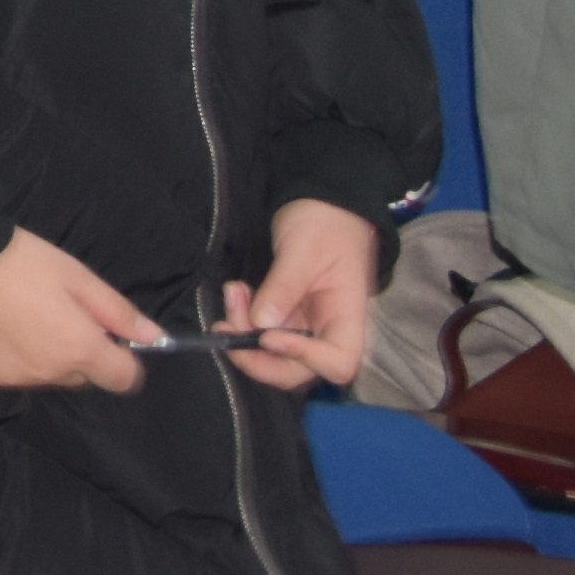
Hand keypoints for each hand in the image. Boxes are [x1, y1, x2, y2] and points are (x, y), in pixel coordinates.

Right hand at [0, 227, 155, 393]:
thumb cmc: (18, 260)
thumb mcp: (75, 274)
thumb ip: (117, 312)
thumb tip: (155, 337)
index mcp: (79, 350)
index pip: (124, 380)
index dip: (122, 359)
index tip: (105, 336)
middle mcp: (49, 375)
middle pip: (82, 377)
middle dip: (79, 353)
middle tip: (55, 313)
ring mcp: (12, 380)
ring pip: (45, 377)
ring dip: (44, 358)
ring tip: (20, 317)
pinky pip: (10, 375)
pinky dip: (9, 357)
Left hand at [226, 198, 380, 391]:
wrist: (324, 204)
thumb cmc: (324, 224)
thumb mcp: (303, 250)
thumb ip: (284, 287)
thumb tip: (261, 323)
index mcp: (348, 318)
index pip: (337, 362)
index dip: (303, 359)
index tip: (269, 336)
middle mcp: (329, 331)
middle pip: (298, 370)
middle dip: (257, 356)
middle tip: (226, 325)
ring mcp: (307, 326)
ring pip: (274, 354)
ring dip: (244, 333)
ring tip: (234, 291)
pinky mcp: (287, 316)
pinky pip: (264, 332)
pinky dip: (244, 319)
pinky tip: (237, 291)